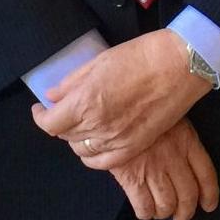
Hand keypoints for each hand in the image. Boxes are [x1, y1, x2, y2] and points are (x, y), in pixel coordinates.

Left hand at [31, 30, 207, 167]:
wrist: (179, 66)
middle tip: (64, 110)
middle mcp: (98, 126)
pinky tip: (94, 144)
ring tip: (81, 124)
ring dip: (77, 138)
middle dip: (60, 123)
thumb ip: (72, 82)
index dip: (40, 117)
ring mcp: (117, 140)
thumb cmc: (139, 56)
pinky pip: (104, 163)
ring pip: (83, 150)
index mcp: (85, 102)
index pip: (50, 123)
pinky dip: (94, 156)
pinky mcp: (134, 148)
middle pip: (65, 136)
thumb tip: (53, 95)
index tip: (41, 108)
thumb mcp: (99, 61)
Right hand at [106, 119, 219, 219]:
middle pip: (188, 195)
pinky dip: (146, 213)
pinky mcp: (132, 178)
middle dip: (186, 212)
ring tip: (161, 211)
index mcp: (186, 139)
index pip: (206, 174)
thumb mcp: (168, 115)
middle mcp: (173, 156)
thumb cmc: (140, 109)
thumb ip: (180, 137)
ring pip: (167, 204)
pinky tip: (144, 209)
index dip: (210, 194)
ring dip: (165, 213)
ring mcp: (153, 168)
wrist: (110, 107)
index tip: (208, 204)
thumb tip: (189, 160)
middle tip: (182, 217)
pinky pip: (144, 206)